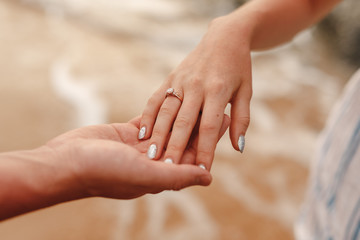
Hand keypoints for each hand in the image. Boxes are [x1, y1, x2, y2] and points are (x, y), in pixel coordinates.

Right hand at [46, 115, 228, 199]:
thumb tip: (208, 177)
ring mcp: (139, 146)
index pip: (192, 154)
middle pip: (184, 139)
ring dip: (184, 114)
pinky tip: (173, 99)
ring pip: (168, 127)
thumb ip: (178, 176)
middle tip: (217, 102)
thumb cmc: (106, 172)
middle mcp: (153, 161)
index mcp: (160, 173)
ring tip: (200, 97)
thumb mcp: (145, 176)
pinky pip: (149, 120)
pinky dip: (161, 111)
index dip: (209, 138)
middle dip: (200, 122)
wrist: (66, 162)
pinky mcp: (126, 133)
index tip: (225, 119)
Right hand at [139, 18, 251, 169]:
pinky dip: (149, 115)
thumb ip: (241, 119)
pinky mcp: (170, 77)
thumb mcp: (246, 91)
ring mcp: (181, 81)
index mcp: (218, 91)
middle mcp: (197, 86)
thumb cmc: (238, 67)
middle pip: (184, 121)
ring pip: (166, 111)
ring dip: (158, 134)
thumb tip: (239, 147)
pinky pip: (156, 98)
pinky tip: (144, 133)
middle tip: (169, 168)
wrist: (224, 36)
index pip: (209, 126)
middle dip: (176, 146)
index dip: (205, 149)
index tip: (202, 170)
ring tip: (151, 155)